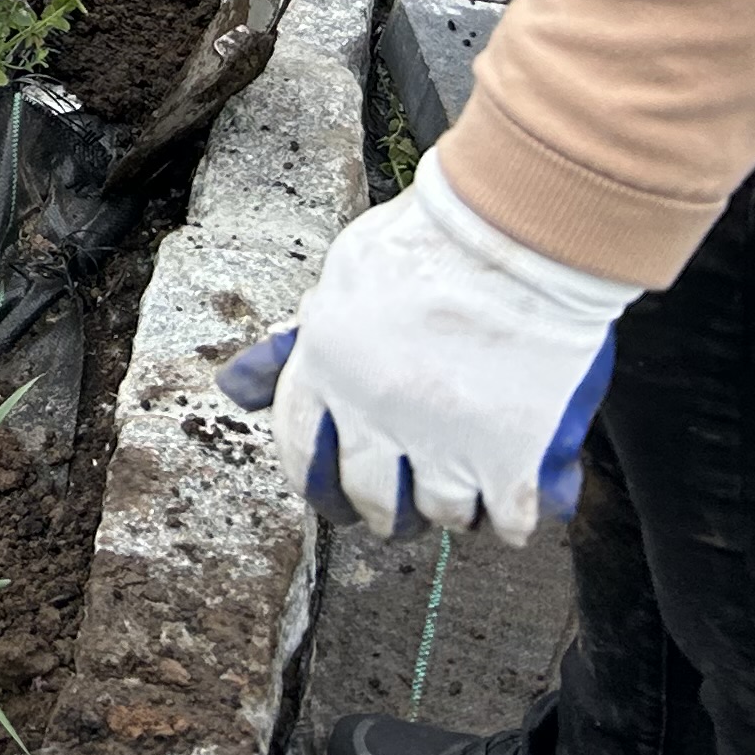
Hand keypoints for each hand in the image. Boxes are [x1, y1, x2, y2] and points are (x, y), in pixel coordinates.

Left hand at [218, 162, 632, 542]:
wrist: (516, 234)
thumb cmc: (429, 241)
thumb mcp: (340, 277)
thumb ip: (299, 341)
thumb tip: (237, 388)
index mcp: (327, 367)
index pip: (301, 454)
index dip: (319, 482)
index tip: (337, 494)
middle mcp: (375, 412)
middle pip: (368, 498)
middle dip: (381, 511)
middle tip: (400, 508)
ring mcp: (444, 440)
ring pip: (441, 514)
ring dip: (453, 508)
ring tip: (465, 489)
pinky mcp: (511, 456)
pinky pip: (509, 521)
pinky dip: (511, 517)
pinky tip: (512, 496)